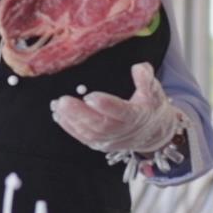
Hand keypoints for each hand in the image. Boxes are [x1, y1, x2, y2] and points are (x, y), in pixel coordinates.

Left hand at [51, 63, 184, 156]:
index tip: (90, 96)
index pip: (121, 112)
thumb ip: (146, 78)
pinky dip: (70, 128)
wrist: (153, 133)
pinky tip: (59, 116)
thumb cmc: (151, 107)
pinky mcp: (101, 144)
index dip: (106, 105)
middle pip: (100, 125)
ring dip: (71, 121)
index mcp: (137, 116)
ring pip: (90, 133)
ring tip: (58, 106)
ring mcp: (111, 140)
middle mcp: (123, 131)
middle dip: (80, 114)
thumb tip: (138, 68)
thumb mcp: (155, 91)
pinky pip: (84, 138)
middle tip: (64, 101)